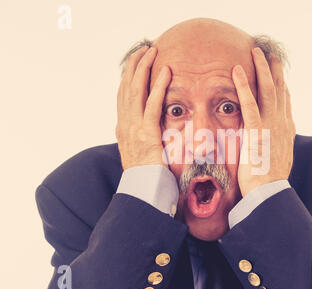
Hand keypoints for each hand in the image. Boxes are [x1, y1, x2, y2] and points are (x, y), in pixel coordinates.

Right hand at [116, 46, 171, 170]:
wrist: (142, 194)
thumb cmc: (146, 177)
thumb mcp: (141, 154)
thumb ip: (144, 138)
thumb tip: (151, 131)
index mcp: (123, 129)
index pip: (124, 95)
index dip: (129, 76)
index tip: (137, 62)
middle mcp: (124, 125)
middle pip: (126, 87)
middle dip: (135, 66)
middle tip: (144, 49)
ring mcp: (133, 129)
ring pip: (135, 91)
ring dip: (143, 69)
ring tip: (151, 52)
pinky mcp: (146, 135)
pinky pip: (152, 105)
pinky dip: (158, 87)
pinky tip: (165, 72)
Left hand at [233, 47, 295, 196]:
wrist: (268, 193)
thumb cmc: (269, 180)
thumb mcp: (278, 158)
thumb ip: (277, 143)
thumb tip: (276, 137)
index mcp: (286, 130)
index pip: (285, 101)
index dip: (282, 84)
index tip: (278, 73)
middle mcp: (282, 123)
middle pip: (280, 89)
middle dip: (274, 70)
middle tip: (269, 54)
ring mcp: (271, 125)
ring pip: (268, 89)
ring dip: (261, 68)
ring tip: (255, 51)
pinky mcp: (256, 130)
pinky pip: (249, 102)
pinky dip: (243, 85)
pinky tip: (237, 70)